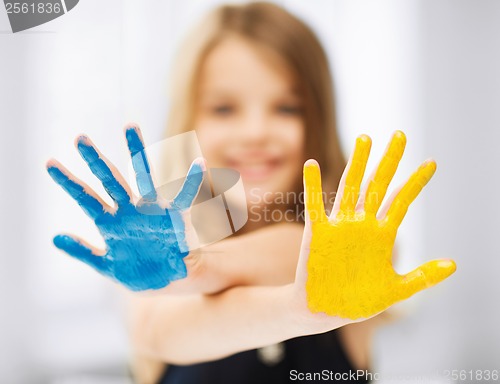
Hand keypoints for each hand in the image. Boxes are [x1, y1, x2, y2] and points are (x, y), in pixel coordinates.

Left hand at [46, 126, 204, 290]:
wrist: (165, 281)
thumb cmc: (137, 271)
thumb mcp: (106, 265)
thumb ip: (83, 251)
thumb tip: (55, 237)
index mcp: (111, 222)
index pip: (86, 198)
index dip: (69, 182)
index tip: (49, 163)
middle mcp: (130, 210)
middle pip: (110, 180)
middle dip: (94, 161)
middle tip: (79, 139)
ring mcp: (151, 211)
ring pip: (143, 177)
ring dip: (136, 153)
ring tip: (129, 127)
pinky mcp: (174, 217)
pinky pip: (185, 197)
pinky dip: (192, 181)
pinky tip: (199, 163)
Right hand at [294, 131, 455, 322]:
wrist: (324, 312)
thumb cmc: (357, 302)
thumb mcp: (396, 290)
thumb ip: (423, 277)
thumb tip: (454, 264)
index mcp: (381, 236)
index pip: (401, 201)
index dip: (416, 182)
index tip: (432, 162)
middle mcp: (362, 225)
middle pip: (378, 185)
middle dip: (389, 160)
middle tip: (400, 135)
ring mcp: (339, 227)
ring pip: (350, 188)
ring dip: (358, 164)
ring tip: (366, 138)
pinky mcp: (316, 233)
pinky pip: (314, 205)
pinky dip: (312, 185)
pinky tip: (313, 164)